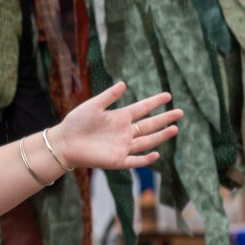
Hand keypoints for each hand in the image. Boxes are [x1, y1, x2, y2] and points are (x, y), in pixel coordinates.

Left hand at [49, 83, 182, 171]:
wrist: (63, 143)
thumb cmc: (75, 123)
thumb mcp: (93, 105)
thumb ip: (108, 96)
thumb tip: (124, 84)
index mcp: (119, 117)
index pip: (142, 109)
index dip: (155, 102)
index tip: (168, 95)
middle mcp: (124, 132)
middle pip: (149, 125)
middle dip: (165, 119)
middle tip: (180, 112)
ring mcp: (122, 146)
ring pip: (147, 141)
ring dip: (161, 136)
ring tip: (175, 128)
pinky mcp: (117, 160)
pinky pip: (135, 160)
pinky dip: (145, 159)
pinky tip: (156, 154)